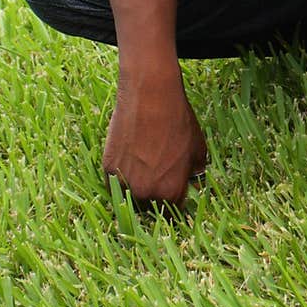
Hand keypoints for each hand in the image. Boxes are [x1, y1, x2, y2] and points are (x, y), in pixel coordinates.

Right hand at [102, 70, 207, 208]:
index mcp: (171, 193)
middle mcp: (146, 193)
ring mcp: (125, 183)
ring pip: (129, 197)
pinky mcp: (108, 169)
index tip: (171, 190)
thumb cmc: (178, 120)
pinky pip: (115, 182)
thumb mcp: (198, 149)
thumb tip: (192, 182)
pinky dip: (121, 176)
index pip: (172, 211)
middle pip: (149, 207)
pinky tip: (129, 158)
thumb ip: (195, 173)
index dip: (173, 199)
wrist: (151, 96)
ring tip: (142, 166)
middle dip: (154, 195)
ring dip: (135, 188)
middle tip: (155, 174)